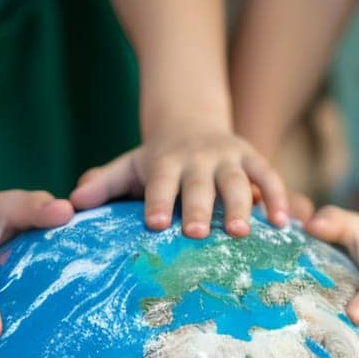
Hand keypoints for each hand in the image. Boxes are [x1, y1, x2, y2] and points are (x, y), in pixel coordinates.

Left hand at [71, 128, 289, 238]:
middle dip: (197, 207)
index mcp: (165, 161)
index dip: (157, 201)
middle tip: (195, 234)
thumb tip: (72, 202)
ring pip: (236, 180)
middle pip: (198, 184)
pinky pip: (268, 176)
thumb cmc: (156, 161)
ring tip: (241, 234)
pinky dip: (277, 197)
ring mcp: (228, 157)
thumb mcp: (127, 167)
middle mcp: (198, 157)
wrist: (192, 123)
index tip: (153, 224)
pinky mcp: (252, 158)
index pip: (159, 182)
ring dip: (240, 205)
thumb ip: (102, 184)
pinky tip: (286, 224)